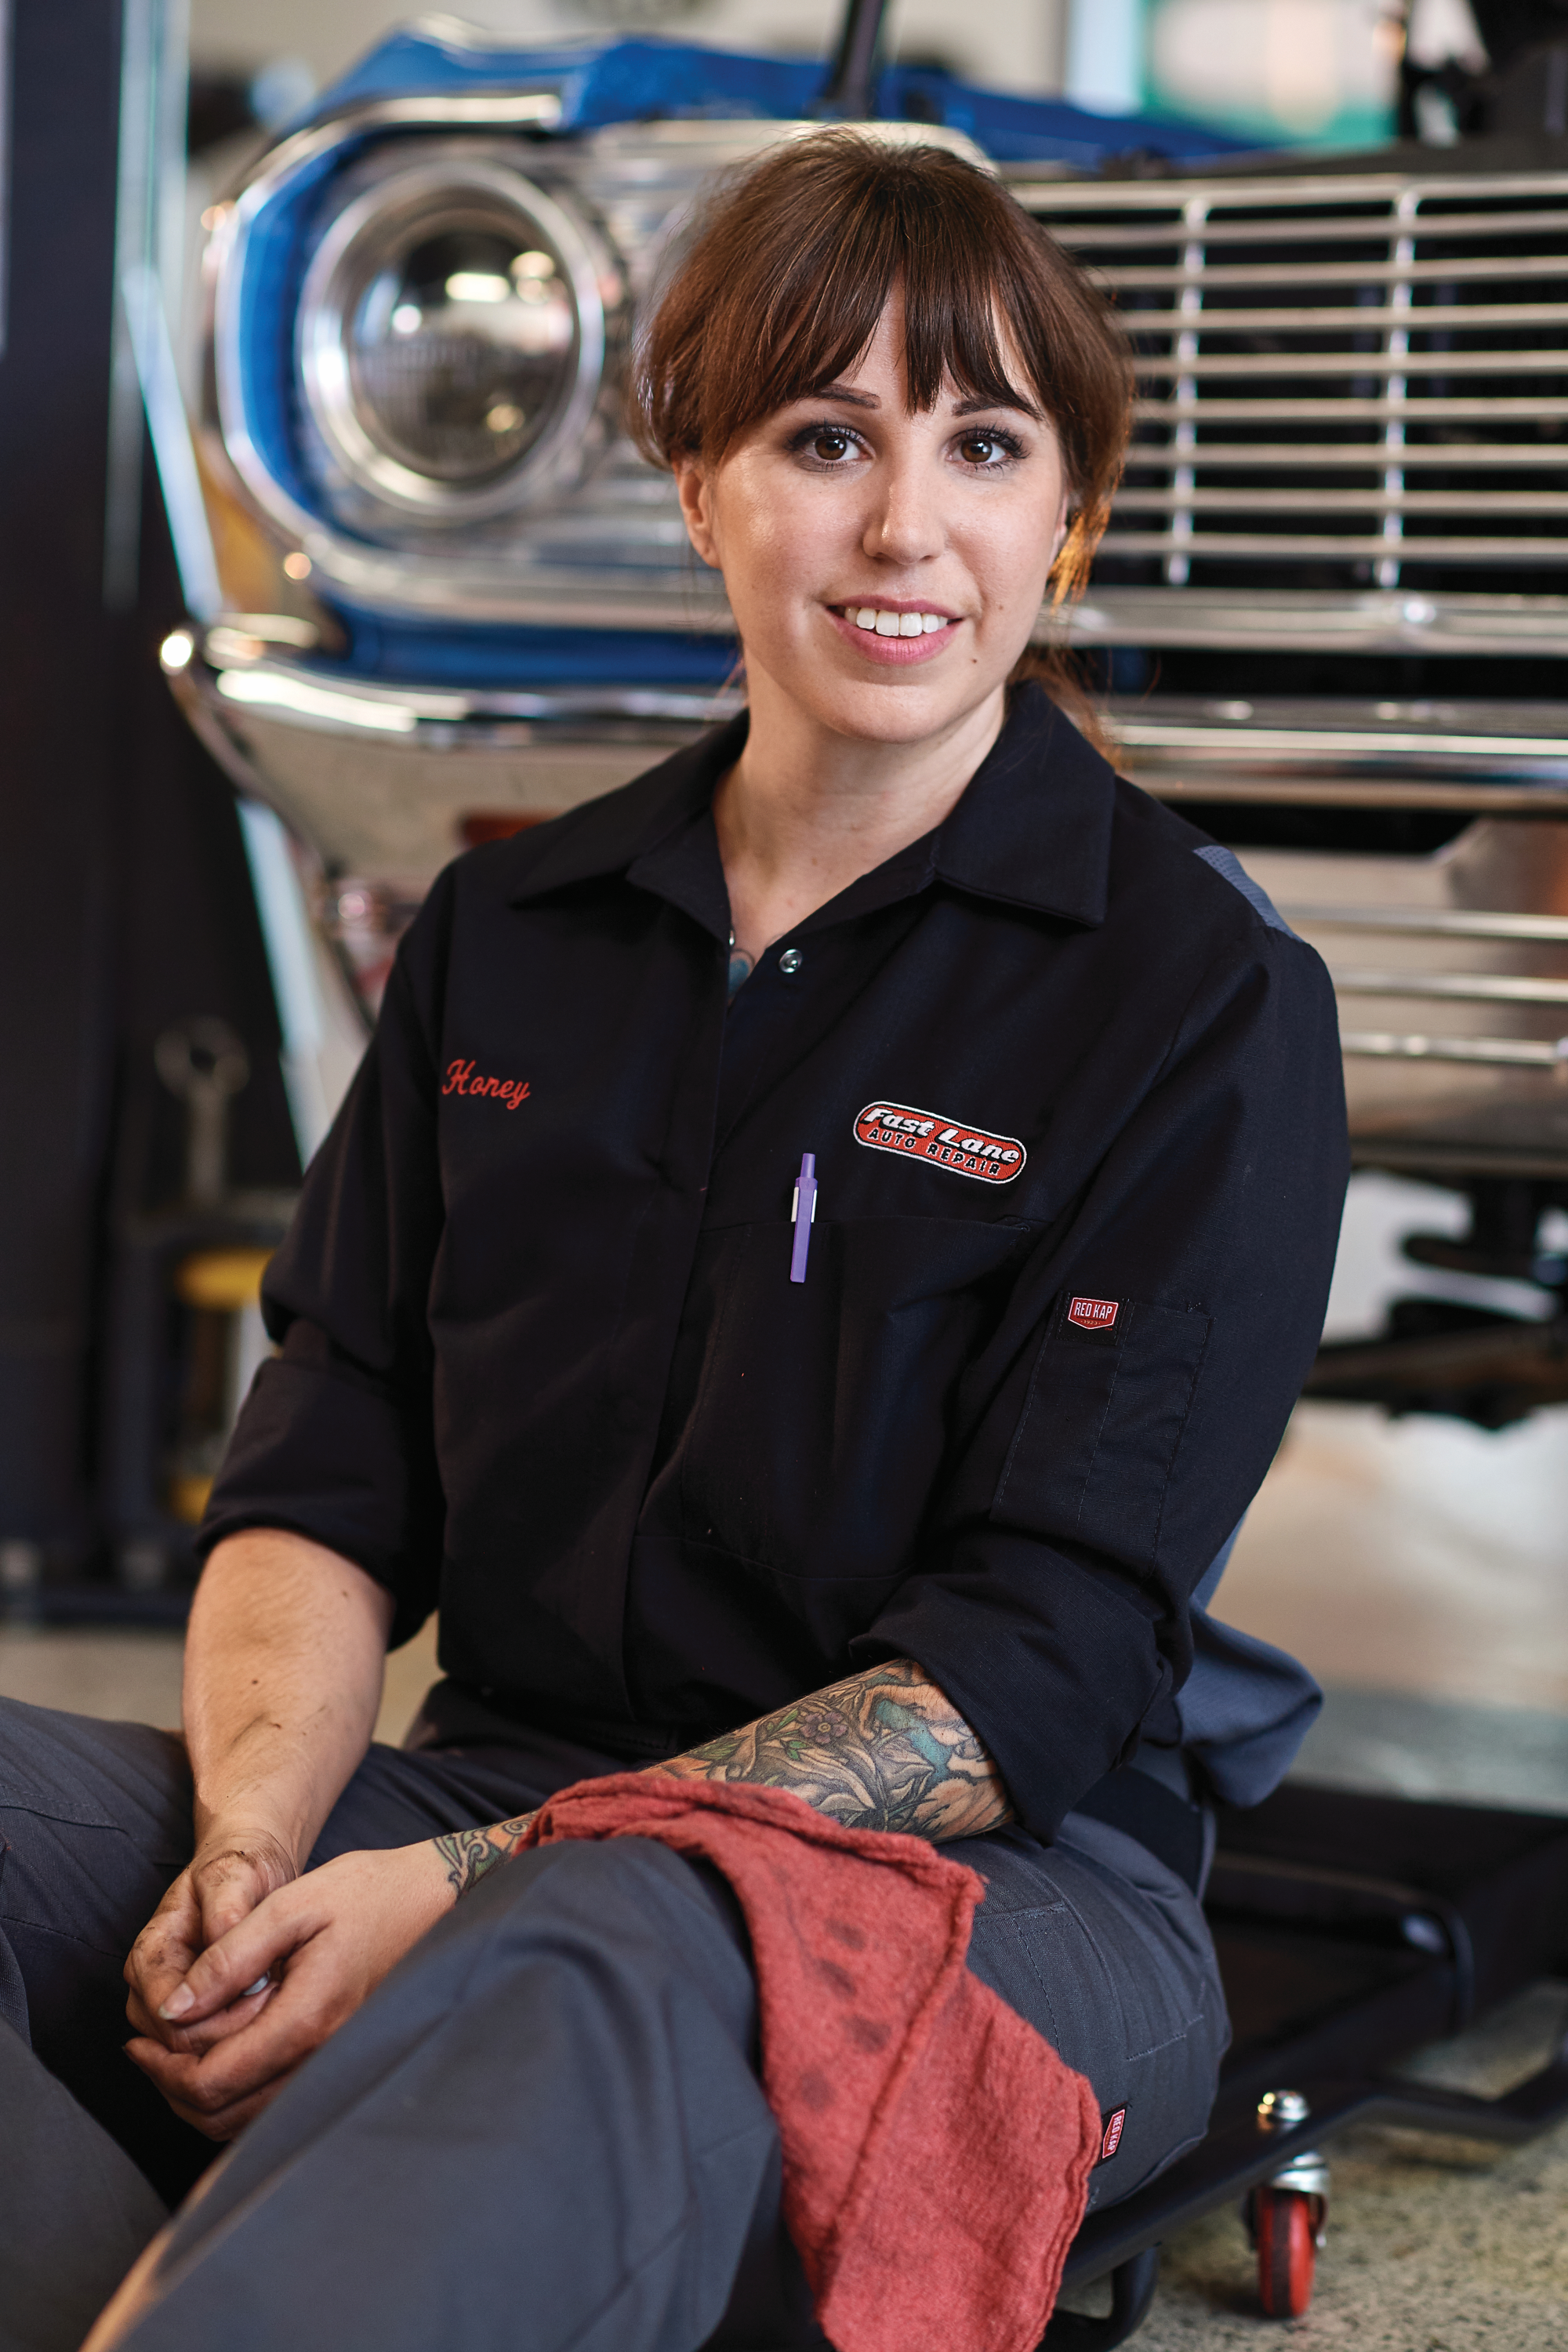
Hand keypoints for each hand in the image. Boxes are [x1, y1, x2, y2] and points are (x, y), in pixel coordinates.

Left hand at [125, 1842, 453, 2138]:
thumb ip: (231, 1955)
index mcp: (306, 2019)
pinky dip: (236, 2097)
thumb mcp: (295, 1903)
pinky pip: (275, 2109)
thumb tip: (176, 2006)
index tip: (137, 2040)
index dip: (162, 2069)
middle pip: (221, 2116)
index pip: (211, 2081)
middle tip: (146, 2050)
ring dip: (200, 2098)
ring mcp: (337, 2069)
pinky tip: (224, 2057)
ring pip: (246, 2123)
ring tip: (177, 2054)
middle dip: (171, 2088)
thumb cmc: (373, 1892)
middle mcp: (322, 2060)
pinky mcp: (344, 2065)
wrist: (445, 1900)